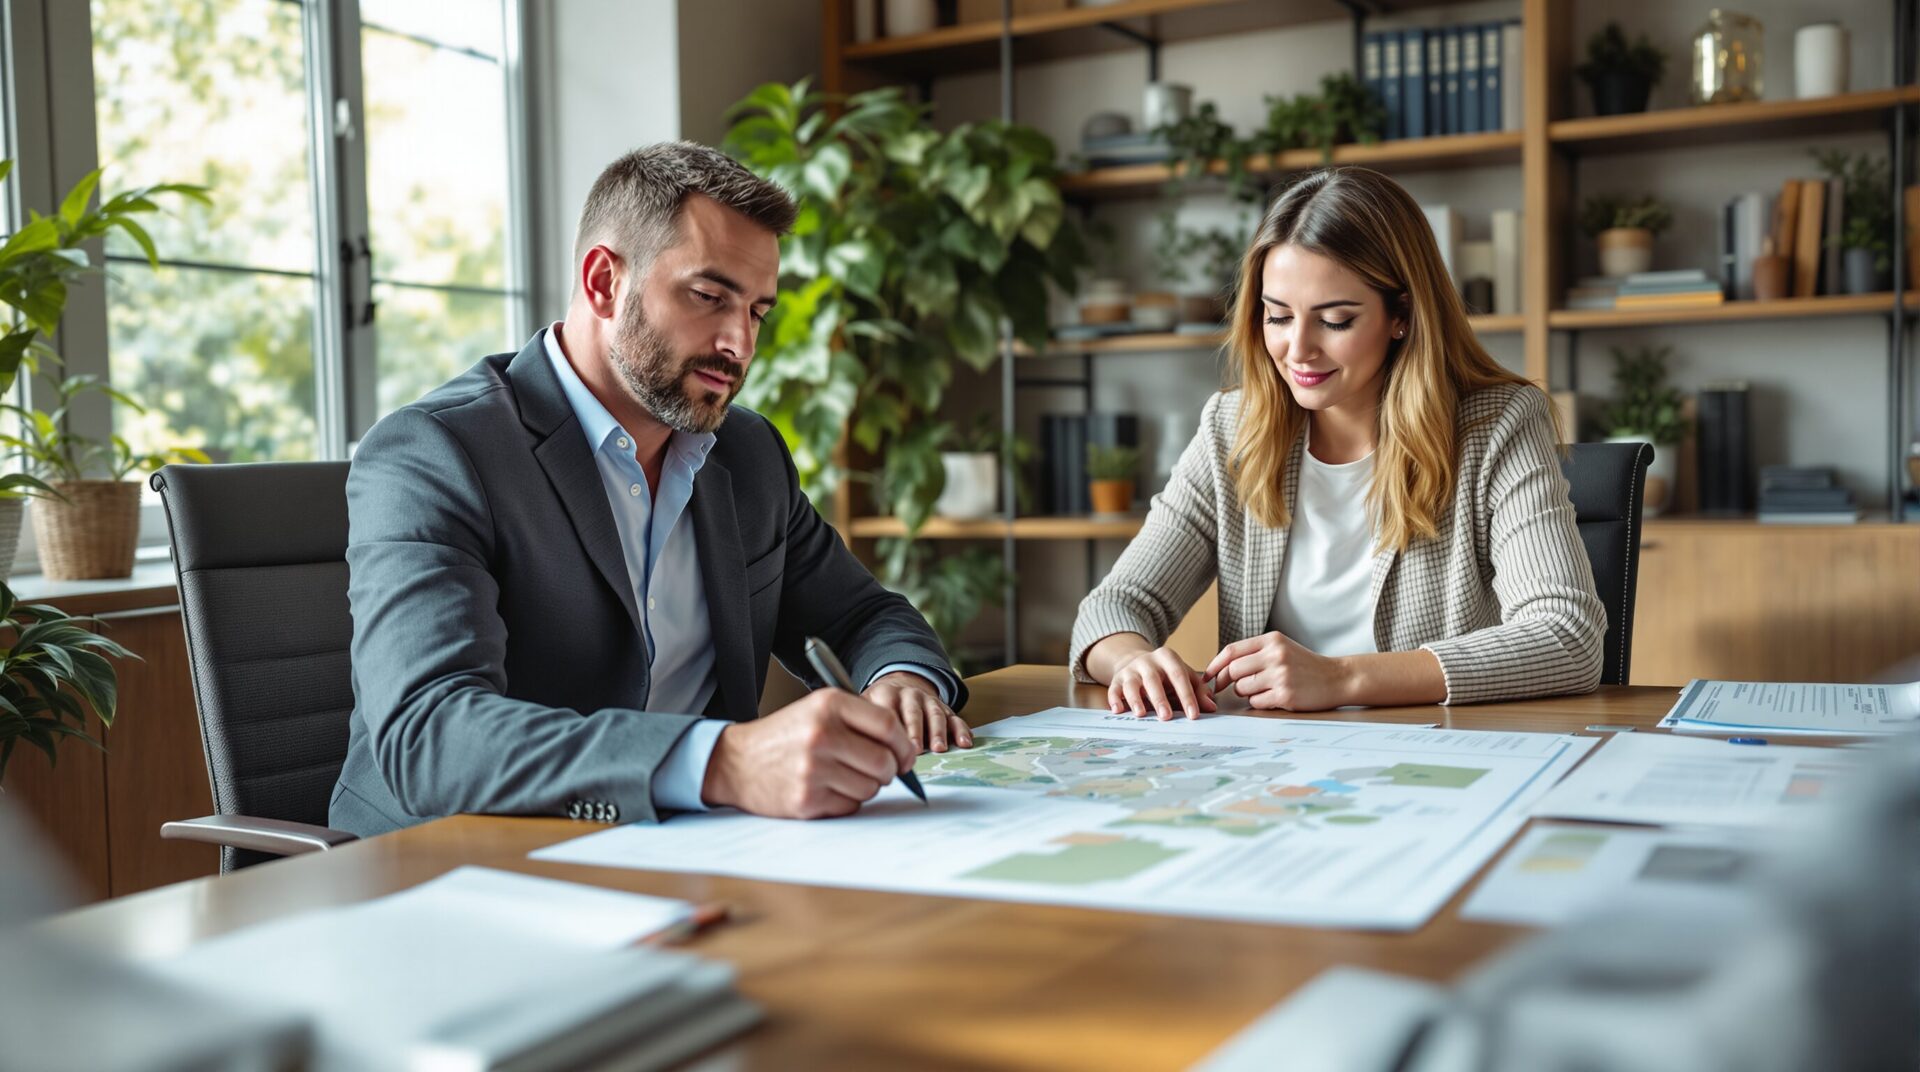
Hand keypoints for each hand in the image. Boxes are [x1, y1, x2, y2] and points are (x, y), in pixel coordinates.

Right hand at [700, 688, 915, 818]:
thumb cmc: (785, 736)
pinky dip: (846, 801)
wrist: (735, 762)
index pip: (889, 726)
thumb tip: (905, 750)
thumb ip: (860, 721)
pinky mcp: (807, 800)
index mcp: (828, 705)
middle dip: (889, 771)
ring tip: (843, 777)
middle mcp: (822, 734)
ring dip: (866, 786)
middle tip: (879, 771)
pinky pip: (850, 806)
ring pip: (871, 788)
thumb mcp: (817, 709)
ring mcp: (814, 770)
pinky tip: (827, 789)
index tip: (905, 756)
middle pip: (885, 762)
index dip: (904, 745)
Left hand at [864, 671, 971, 752]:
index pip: (888, 710)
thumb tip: (859, 749)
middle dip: (915, 732)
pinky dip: (961, 730)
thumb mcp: (865, 706)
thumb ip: (862, 721)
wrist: (900, 685)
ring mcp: (929, 701)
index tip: (890, 747)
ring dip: (938, 732)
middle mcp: (910, 695)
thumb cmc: (879, 705)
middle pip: (913, 713)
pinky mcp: (945, 709)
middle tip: (916, 750)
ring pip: (935, 715)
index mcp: (887, 694)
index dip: (890, 729)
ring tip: (940, 748)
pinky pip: (955, 718)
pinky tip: (965, 742)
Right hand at [1107, 645, 1216, 720]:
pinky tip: (1118, 710)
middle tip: (1166, 716)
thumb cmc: (1165, 674)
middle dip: (1160, 699)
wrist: (1137, 662)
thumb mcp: (1184, 676)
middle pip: (1153, 679)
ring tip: (1141, 714)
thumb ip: (1198, 691)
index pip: (1178, 676)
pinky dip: (1115, 700)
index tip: (1193, 715)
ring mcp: (1130, 670)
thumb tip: (1211, 707)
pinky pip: (1114, 690)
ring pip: (1132, 684)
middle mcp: (1147, 662)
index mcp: (1167, 657)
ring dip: (1136, 700)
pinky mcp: (1116, 680)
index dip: (1186, 696)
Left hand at [1204, 632, 1353, 711]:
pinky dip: (1258, 702)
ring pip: (1242, 687)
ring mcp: (1281, 675)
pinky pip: (1256, 702)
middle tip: (1228, 688)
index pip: (1232, 650)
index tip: (1207, 676)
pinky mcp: (1286, 694)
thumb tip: (1221, 667)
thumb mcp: (1281, 648)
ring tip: (1261, 689)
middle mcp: (1275, 655)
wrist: (1337, 678)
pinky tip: (1272, 697)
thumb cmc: (1305, 665)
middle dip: (1226, 682)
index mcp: (1272, 640)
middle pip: (1233, 670)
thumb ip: (1255, 653)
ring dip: (1245, 693)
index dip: (1215, 665)